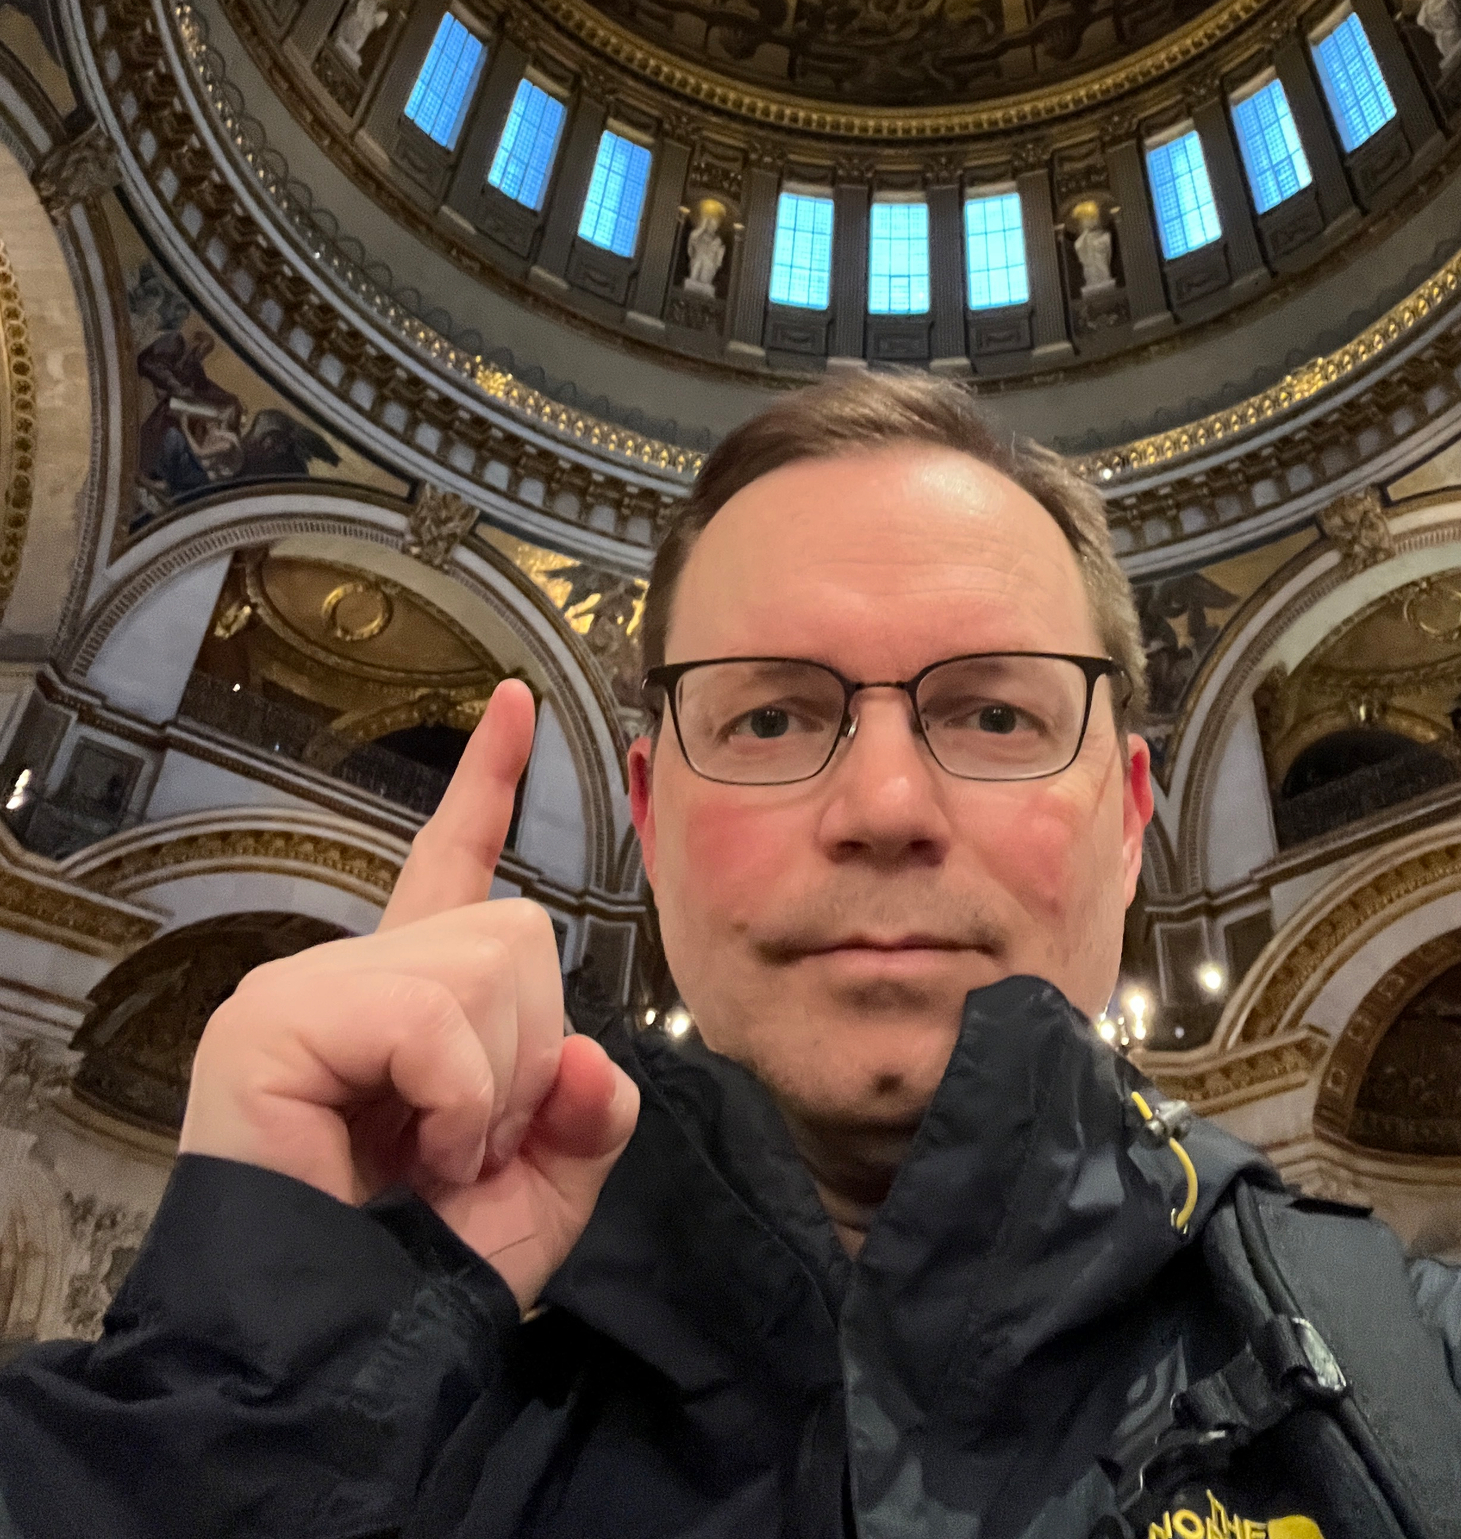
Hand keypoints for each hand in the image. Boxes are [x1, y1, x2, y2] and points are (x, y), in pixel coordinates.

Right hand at [180, 678, 638, 1308]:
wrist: (334, 1360)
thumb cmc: (421, 1279)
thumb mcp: (541, 1194)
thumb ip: (586, 1115)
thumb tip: (586, 1054)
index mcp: (414, 1000)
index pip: (455, 863)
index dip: (488, 782)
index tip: (514, 699)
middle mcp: (354, 973)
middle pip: (516, 929)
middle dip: (526, 1053)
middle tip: (463, 1147)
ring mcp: (307, 988)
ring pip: (486, 964)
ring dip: (491, 1089)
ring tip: (431, 1161)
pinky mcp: (274, 1018)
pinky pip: (432, 1016)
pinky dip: (456, 1100)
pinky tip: (410, 1155)